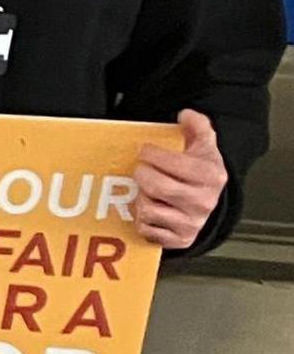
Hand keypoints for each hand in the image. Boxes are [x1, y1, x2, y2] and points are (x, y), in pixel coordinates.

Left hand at [132, 110, 227, 251]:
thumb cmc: (201, 172)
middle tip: (141, 170)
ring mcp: (192, 222)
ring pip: (147, 209)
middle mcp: (204, 201)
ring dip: (141, 198)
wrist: (212, 204)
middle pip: (155, 186)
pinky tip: (150, 208)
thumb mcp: (204, 146)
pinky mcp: (180, 239)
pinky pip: (146, 229)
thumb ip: (198, 126)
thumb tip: (186, 114)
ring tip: (147, 191)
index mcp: (211, 176)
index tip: (145, 151)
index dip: (151, 154)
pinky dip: (141, 219)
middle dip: (142, 175)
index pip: (171, 163)